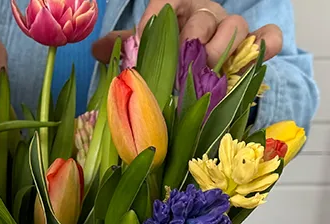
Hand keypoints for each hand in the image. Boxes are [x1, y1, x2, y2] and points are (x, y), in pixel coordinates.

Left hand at [93, 0, 282, 67]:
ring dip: (221, 52)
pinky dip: (264, 47)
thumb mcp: (144, 50)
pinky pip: (268, 38)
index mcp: (177, 11)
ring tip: (206, 75)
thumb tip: (97, 50)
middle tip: (178, 70)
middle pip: (204, 18)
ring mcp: (232, 30)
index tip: (142, 44)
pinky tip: (249, 62)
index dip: (155, 21)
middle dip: (191, 45)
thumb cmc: (169, 56)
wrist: (196, 71)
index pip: (167, 3)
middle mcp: (206, 15)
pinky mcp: (253, 47)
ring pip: (236, 27)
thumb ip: (123, 48)